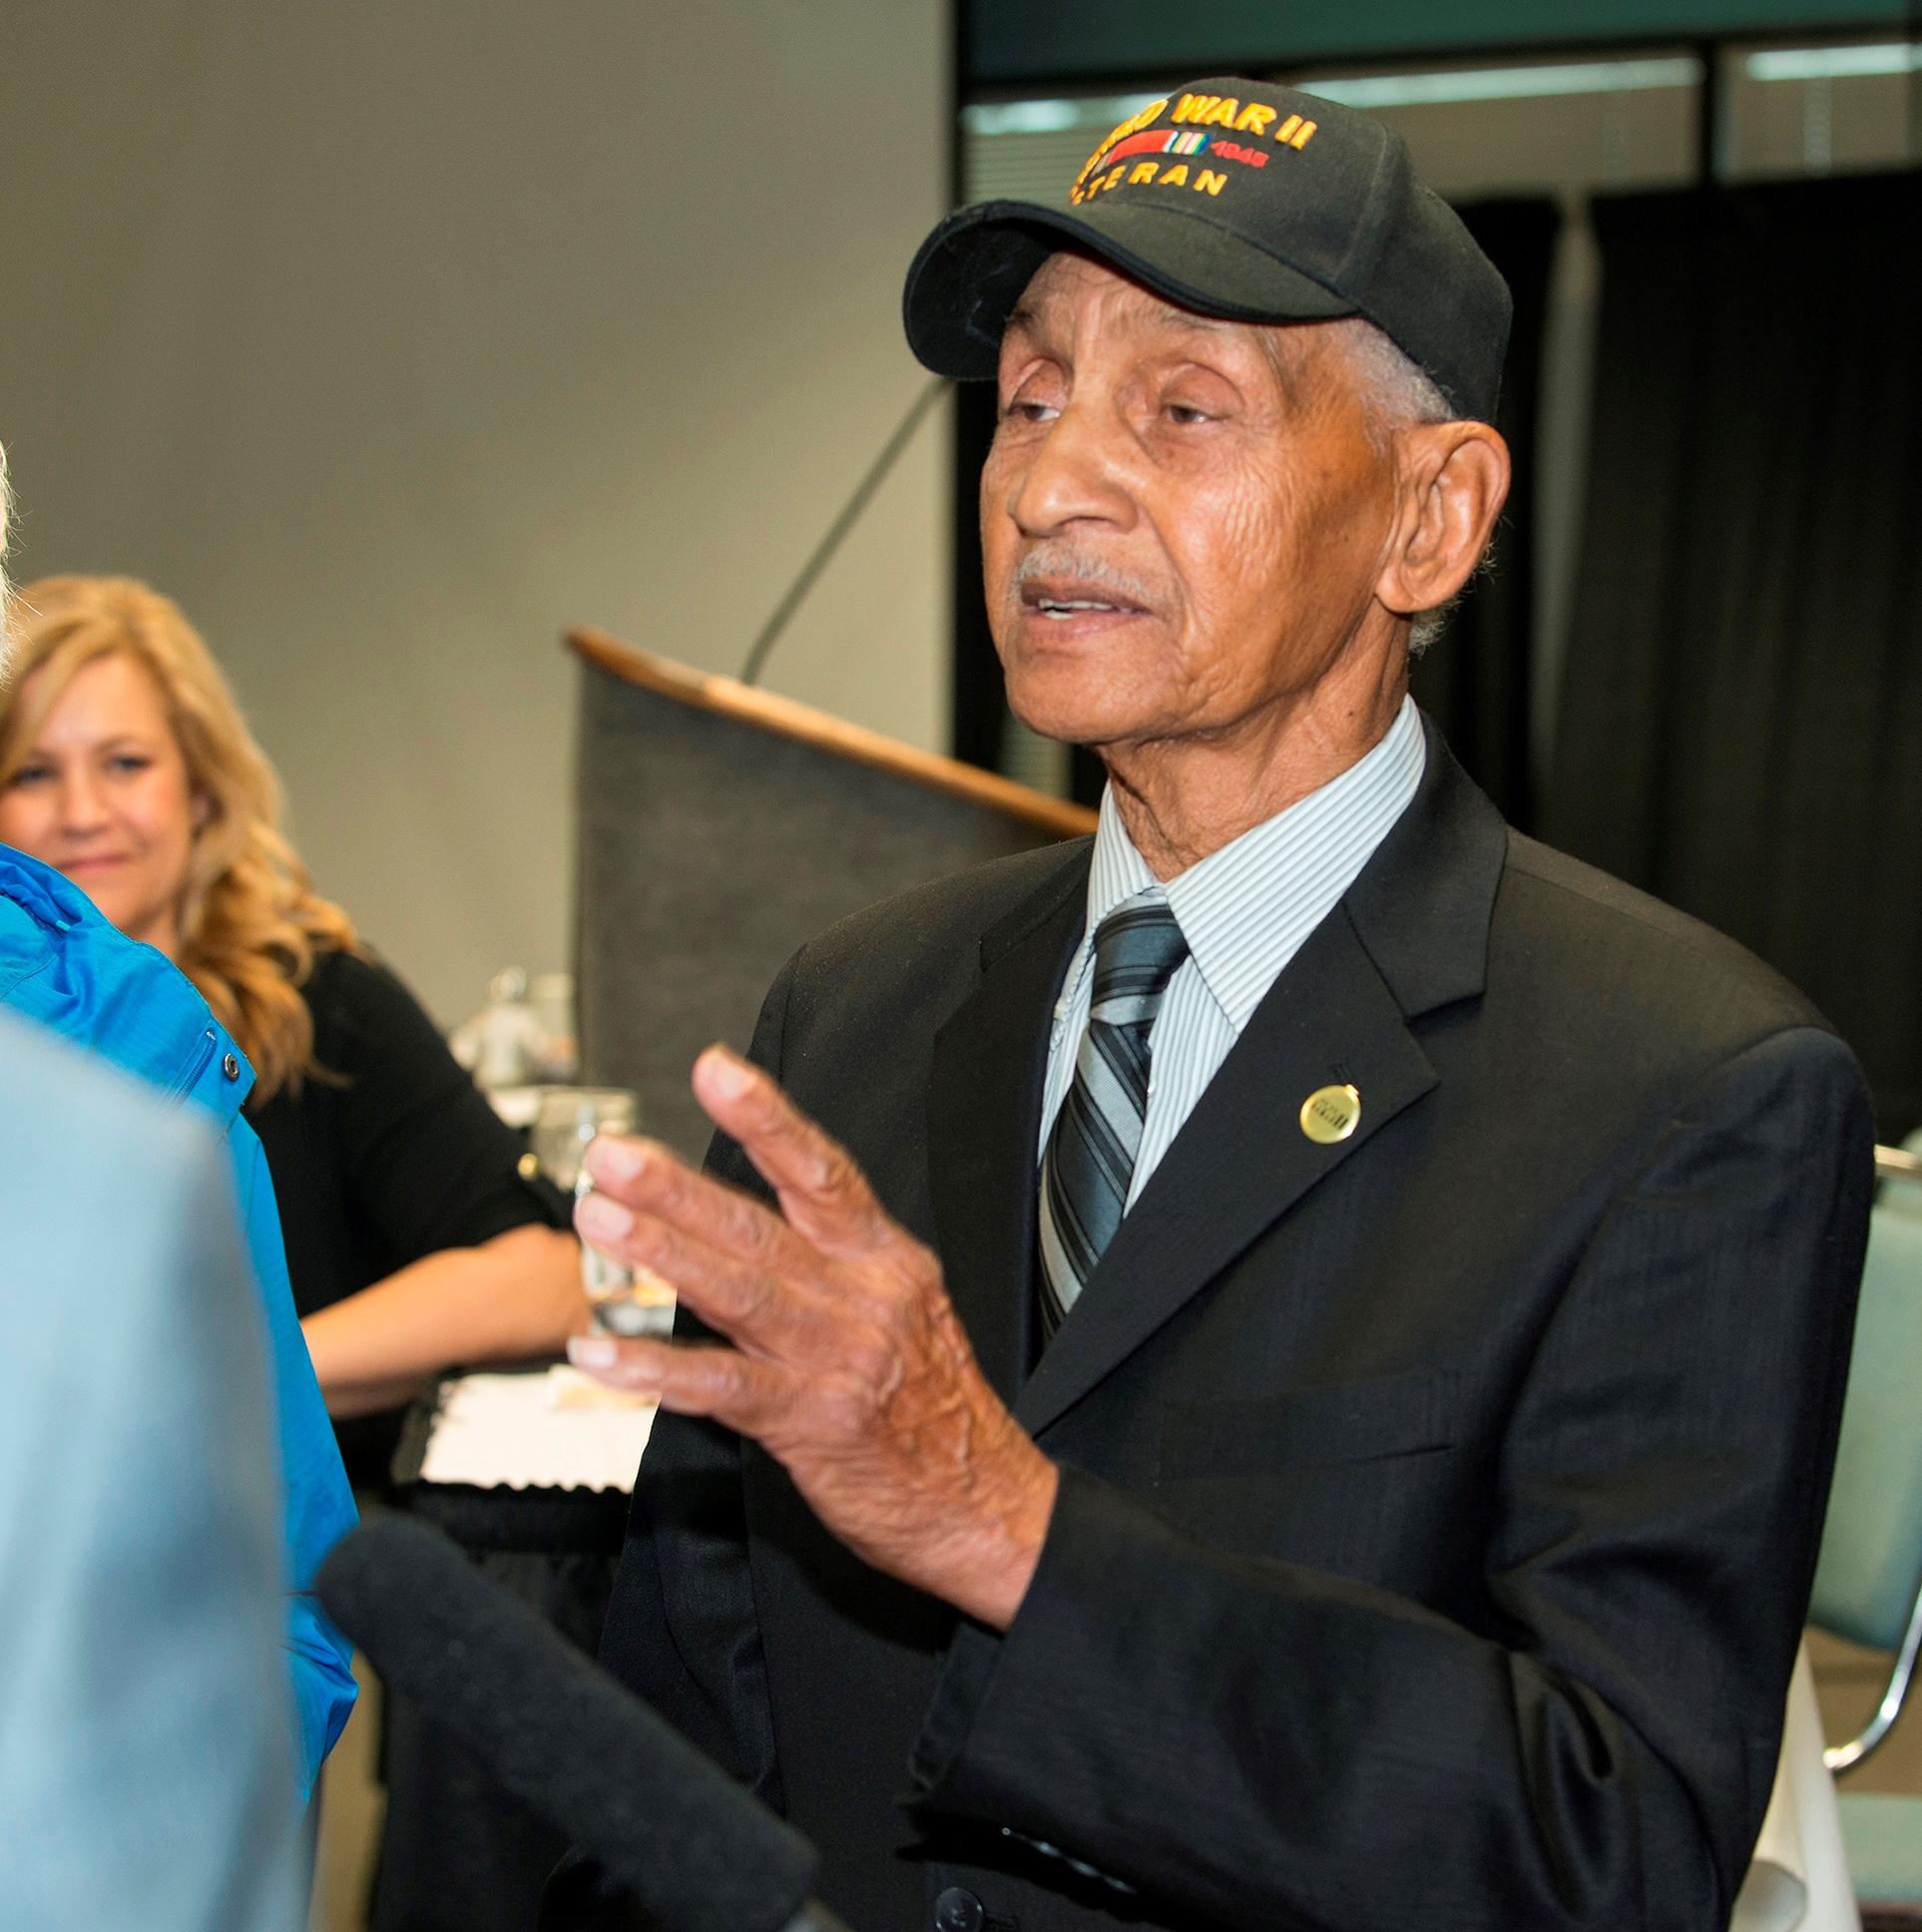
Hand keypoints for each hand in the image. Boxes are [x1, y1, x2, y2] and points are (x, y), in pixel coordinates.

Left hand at [566, 1045, 1057, 1629]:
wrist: (990, 1509)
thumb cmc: (937, 1411)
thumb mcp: (904, 1313)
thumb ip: (829, 1266)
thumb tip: (731, 1226)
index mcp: (888, 1260)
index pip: (821, 1172)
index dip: (767, 1118)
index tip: (714, 1070)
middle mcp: (864, 1298)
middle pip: (761, 1227)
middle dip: (678, 1186)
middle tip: (612, 1153)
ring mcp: (838, 1361)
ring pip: (739, 1292)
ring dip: (662, 1252)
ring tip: (599, 1219)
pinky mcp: (812, 1425)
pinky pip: (722, 1388)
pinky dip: (656, 1367)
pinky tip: (600, 1351)